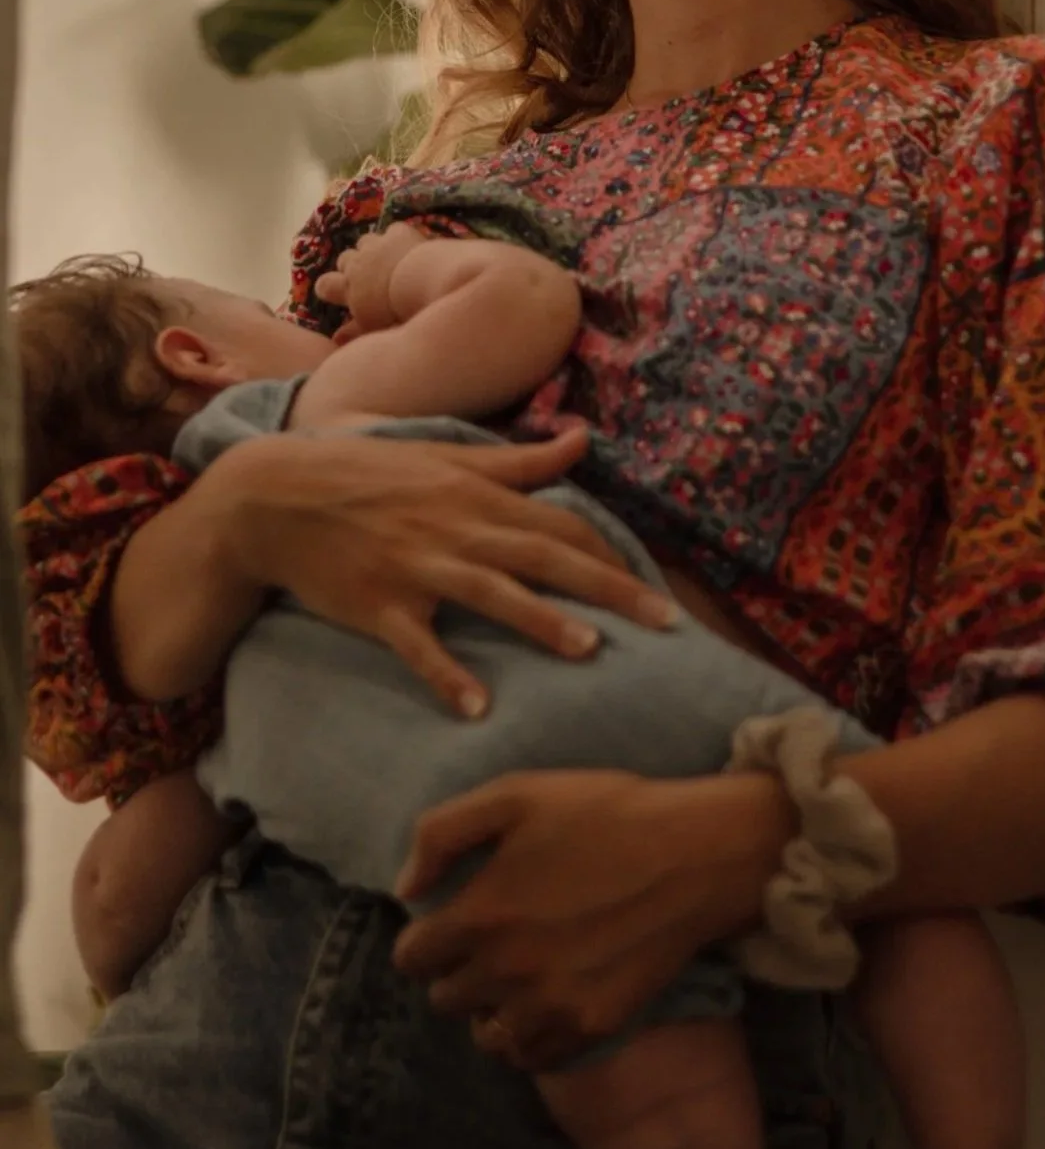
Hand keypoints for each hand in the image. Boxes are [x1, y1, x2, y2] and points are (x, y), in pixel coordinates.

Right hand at [217, 427, 678, 714]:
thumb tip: (583, 441)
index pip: (561, 524)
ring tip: (589, 650)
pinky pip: (416, 644)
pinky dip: (445, 674)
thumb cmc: (369, 476)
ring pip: (489, 593)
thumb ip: (520, 460)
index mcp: (478, 494)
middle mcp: (456, 527)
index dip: (611, 555)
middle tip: (665, 623)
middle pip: (545, 556)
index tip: (657, 589)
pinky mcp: (377, 604)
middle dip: (609, 588)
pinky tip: (477, 708)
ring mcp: (416, 566)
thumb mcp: (446, 456)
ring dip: (539, 620)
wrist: (275, 496)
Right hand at [315, 222, 429, 331]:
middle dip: (351, 265)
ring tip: (385, 260)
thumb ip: (353, 332)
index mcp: (348, 288)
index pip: (325, 285)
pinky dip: (397, 237)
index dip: (327, 287)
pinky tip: (406, 245)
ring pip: (365, 241)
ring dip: (371, 249)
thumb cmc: (394, 314)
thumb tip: (336, 340)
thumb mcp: (372, 328)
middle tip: (365, 277)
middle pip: (344, 259)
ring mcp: (376, 245)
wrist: (420, 282)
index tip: (331, 291)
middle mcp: (357, 263)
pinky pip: (392, 231)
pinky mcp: (398, 233)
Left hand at [391, 769, 793, 1067]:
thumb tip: (408, 890)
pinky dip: (529, 1040)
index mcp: (481, 915)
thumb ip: (442, 835)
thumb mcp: (516, 795)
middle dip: (457, 972)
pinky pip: (534, 1058)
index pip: (412, 958)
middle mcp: (506, 971)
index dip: (426, 940)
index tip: (451, 926)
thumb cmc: (608, 814)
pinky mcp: (593, 1025)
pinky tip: (546, 1007)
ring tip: (516, 983)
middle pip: (446, 1000)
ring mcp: (550, 1005)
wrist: (698, 854)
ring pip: (486, 1037)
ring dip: (490, 1012)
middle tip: (490, 947)